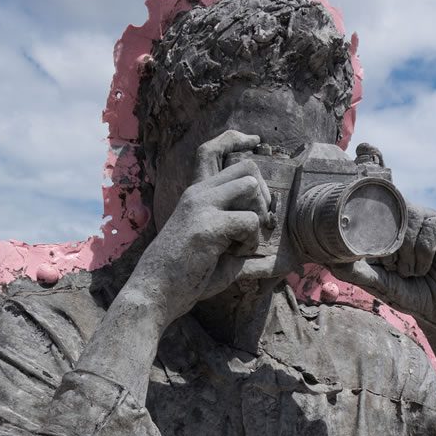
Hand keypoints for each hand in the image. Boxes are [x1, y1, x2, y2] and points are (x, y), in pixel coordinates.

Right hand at [128, 130, 273, 328]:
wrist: (154, 293)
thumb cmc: (184, 277)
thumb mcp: (215, 253)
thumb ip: (240, 244)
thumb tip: (281, 259)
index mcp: (196, 194)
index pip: (215, 149)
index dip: (239, 143)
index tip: (255, 143)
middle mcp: (197, 193)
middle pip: (247, 167)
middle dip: (263, 196)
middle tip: (257, 226)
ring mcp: (201, 206)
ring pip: (250, 187)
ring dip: (257, 217)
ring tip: (243, 243)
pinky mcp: (207, 225)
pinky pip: (249, 221)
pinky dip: (251, 242)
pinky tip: (235, 255)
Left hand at [333, 204, 435, 341]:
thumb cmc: (409, 295)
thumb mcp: (378, 284)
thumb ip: (356, 271)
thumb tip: (329, 260)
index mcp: (389, 228)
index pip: (373, 211)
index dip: (368, 230)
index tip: (369, 255)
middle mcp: (408, 218)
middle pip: (390, 215)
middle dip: (388, 248)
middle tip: (394, 269)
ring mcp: (428, 220)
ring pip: (409, 221)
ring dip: (406, 255)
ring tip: (410, 272)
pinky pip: (430, 231)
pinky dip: (423, 255)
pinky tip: (425, 268)